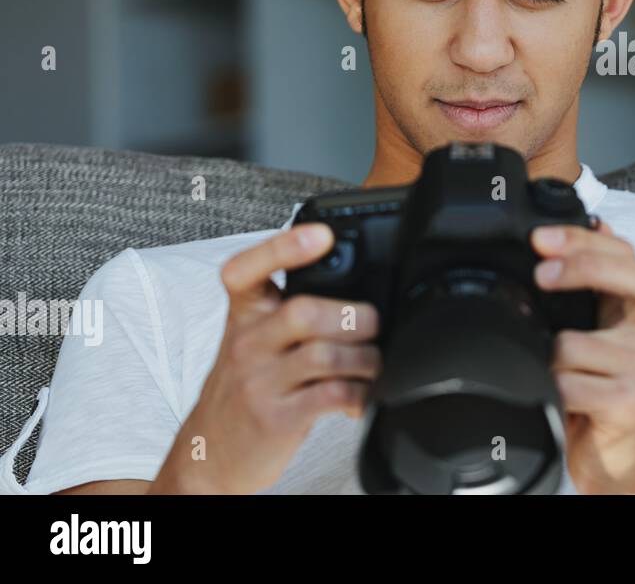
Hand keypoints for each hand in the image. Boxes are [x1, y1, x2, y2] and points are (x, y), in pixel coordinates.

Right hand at [150, 224, 381, 493]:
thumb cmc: (243, 389)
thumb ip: (289, 312)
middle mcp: (246, 344)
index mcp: (243, 316)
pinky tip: (358, 398)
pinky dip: (358, 394)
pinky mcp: (275, 419)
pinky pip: (330, 396)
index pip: (246, 270)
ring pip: (325, 355)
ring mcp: (258, 383)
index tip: (321, 234)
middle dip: (353, 316)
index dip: (283, 248)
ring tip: (371, 365)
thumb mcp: (253, 342)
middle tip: (372, 325)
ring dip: (365, 359)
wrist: (207, 454)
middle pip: (303, 312)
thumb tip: (359, 291)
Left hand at [531, 219, 634, 493]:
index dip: (586, 240)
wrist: (614, 461)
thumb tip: (592, 224)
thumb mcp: (593, 330)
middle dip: (583, 265)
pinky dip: (553, 391)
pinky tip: (561, 400)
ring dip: (550, 359)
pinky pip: (571, 384)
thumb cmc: (597, 392)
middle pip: (634, 275)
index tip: (541, 239)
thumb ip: (592, 286)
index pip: (627, 255)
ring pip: (577, 342)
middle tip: (541, 273)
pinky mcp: (634, 402)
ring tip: (555, 377)